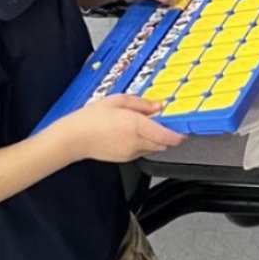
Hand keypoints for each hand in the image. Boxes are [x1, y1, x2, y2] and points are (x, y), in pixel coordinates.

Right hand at [61, 94, 183, 162]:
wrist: (73, 138)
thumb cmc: (90, 118)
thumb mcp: (117, 101)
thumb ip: (140, 103)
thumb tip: (157, 106)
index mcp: (135, 125)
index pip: (166, 135)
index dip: (179, 134)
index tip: (184, 129)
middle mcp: (135, 141)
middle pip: (164, 144)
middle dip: (170, 136)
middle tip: (169, 124)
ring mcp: (130, 152)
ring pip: (154, 149)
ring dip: (158, 140)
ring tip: (149, 127)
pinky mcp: (124, 158)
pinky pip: (142, 152)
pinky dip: (146, 144)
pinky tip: (135, 134)